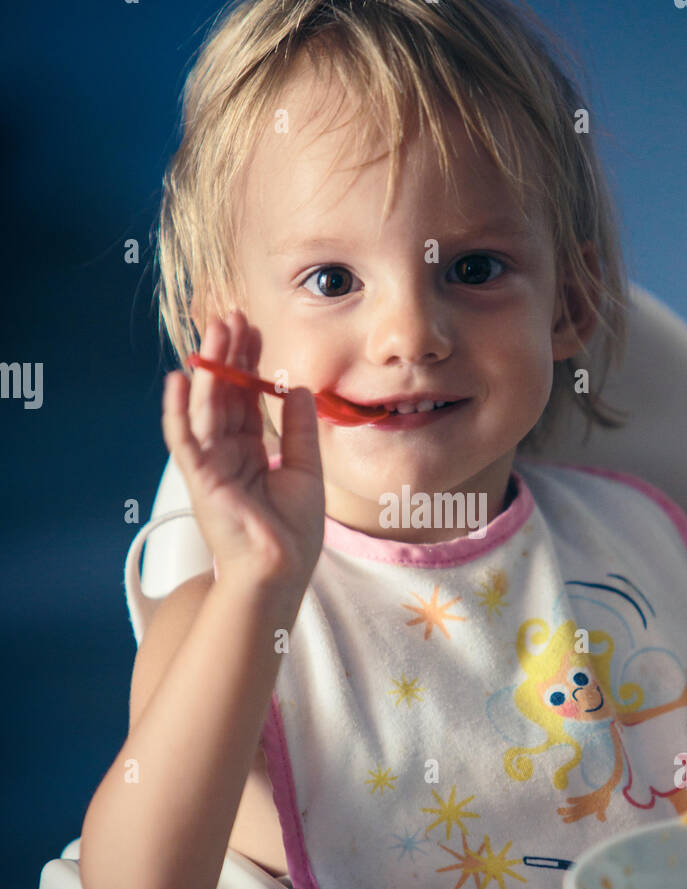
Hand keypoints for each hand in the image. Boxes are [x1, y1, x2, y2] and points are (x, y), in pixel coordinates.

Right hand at [162, 309, 324, 589]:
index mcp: (249, 452)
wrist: (282, 572)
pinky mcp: (200, 479)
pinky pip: (184, 439)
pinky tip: (178, 380)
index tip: (254, 329)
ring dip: (209, 368)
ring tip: (215, 331)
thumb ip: (301, 430)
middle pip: (224, 395)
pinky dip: (178, 411)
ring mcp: (210, 465)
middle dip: (228, 355)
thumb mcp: (307, 471)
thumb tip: (300, 389)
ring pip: (205, 406)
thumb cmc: (292, 534)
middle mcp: (225, 454)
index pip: (246, 398)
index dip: (249, 364)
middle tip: (232, 316)